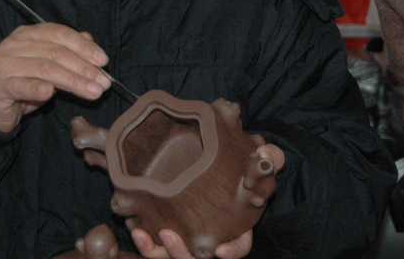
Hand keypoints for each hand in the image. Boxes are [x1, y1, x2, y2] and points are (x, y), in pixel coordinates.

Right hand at [0, 23, 110, 131]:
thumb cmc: (25, 81)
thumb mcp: (49, 64)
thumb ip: (67, 51)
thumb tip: (90, 41)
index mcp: (28, 34)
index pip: (59, 34)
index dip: (83, 46)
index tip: (104, 60)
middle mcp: (15, 44)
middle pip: (55, 52)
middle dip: (84, 68)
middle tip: (104, 82)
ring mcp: (4, 64)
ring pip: (45, 69)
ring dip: (73, 81)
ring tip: (93, 92)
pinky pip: (21, 86)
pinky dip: (37, 89)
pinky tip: (50, 93)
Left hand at [130, 144, 284, 258]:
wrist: (214, 160)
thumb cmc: (241, 165)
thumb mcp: (260, 159)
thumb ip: (269, 158)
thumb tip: (267, 154)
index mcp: (237, 228)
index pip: (239, 247)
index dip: (231, 252)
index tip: (221, 252)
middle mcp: (212, 237)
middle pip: (197, 257)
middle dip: (180, 253)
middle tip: (169, 235)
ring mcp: (189, 236)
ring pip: (171, 256)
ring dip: (155, 250)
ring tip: (141, 232)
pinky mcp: (168, 231)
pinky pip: (155, 246)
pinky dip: (144, 240)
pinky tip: (134, 226)